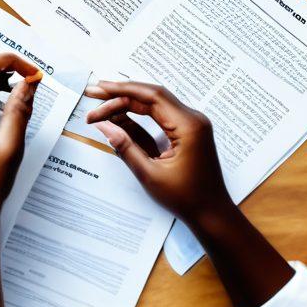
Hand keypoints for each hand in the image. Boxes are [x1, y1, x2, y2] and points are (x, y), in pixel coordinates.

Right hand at [86, 80, 231, 225]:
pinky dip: (137, 116)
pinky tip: (117, 117)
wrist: (213, 215)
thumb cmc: (187, 198)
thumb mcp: (150, 174)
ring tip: (100, 105)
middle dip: (120, 93)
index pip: (150, 96)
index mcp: (188, 126)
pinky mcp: (185, 132)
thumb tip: (104, 126)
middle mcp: (192, 119)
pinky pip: (158, 117)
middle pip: (150, 96)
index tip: (99, 91)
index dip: (121, 91)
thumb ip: (125, 147)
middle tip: (94, 93)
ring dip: (127, 104)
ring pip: (152, 104)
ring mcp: (190, 125)